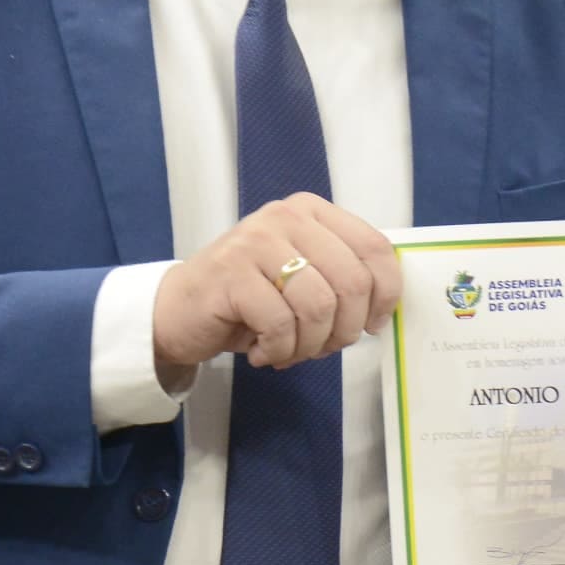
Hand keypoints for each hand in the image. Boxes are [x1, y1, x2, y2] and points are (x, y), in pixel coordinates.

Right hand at [154, 192, 401, 374]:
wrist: (179, 309)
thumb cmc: (249, 298)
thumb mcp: (303, 277)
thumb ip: (342, 278)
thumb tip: (381, 309)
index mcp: (313, 212)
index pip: (375, 247)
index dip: (385, 294)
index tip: (371, 324)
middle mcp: (286, 217)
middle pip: (352, 281)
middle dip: (345, 330)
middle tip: (322, 348)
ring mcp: (256, 241)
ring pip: (319, 306)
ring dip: (310, 345)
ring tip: (290, 352)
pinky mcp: (231, 273)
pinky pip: (280, 325)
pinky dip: (278, 350)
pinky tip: (262, 351)